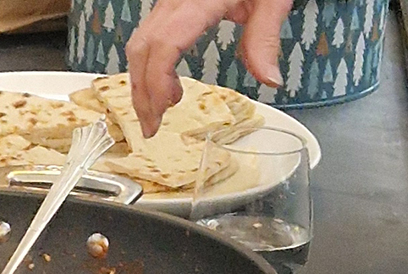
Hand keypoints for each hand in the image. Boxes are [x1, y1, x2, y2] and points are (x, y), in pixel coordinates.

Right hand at [126, 0, 291, 137]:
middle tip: (152, 126)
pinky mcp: (171, 4)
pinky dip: (150, 65)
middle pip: (141, 48)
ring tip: (161, 109)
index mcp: (197, 0)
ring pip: (139, 43)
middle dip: (141, 92)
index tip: (162, 113)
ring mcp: (170, 1)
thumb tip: (268, 79)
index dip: (156, 84)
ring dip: (142, 81)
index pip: (163, 47)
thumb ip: (265, 37)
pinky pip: (149, 36)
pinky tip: (169, 84)